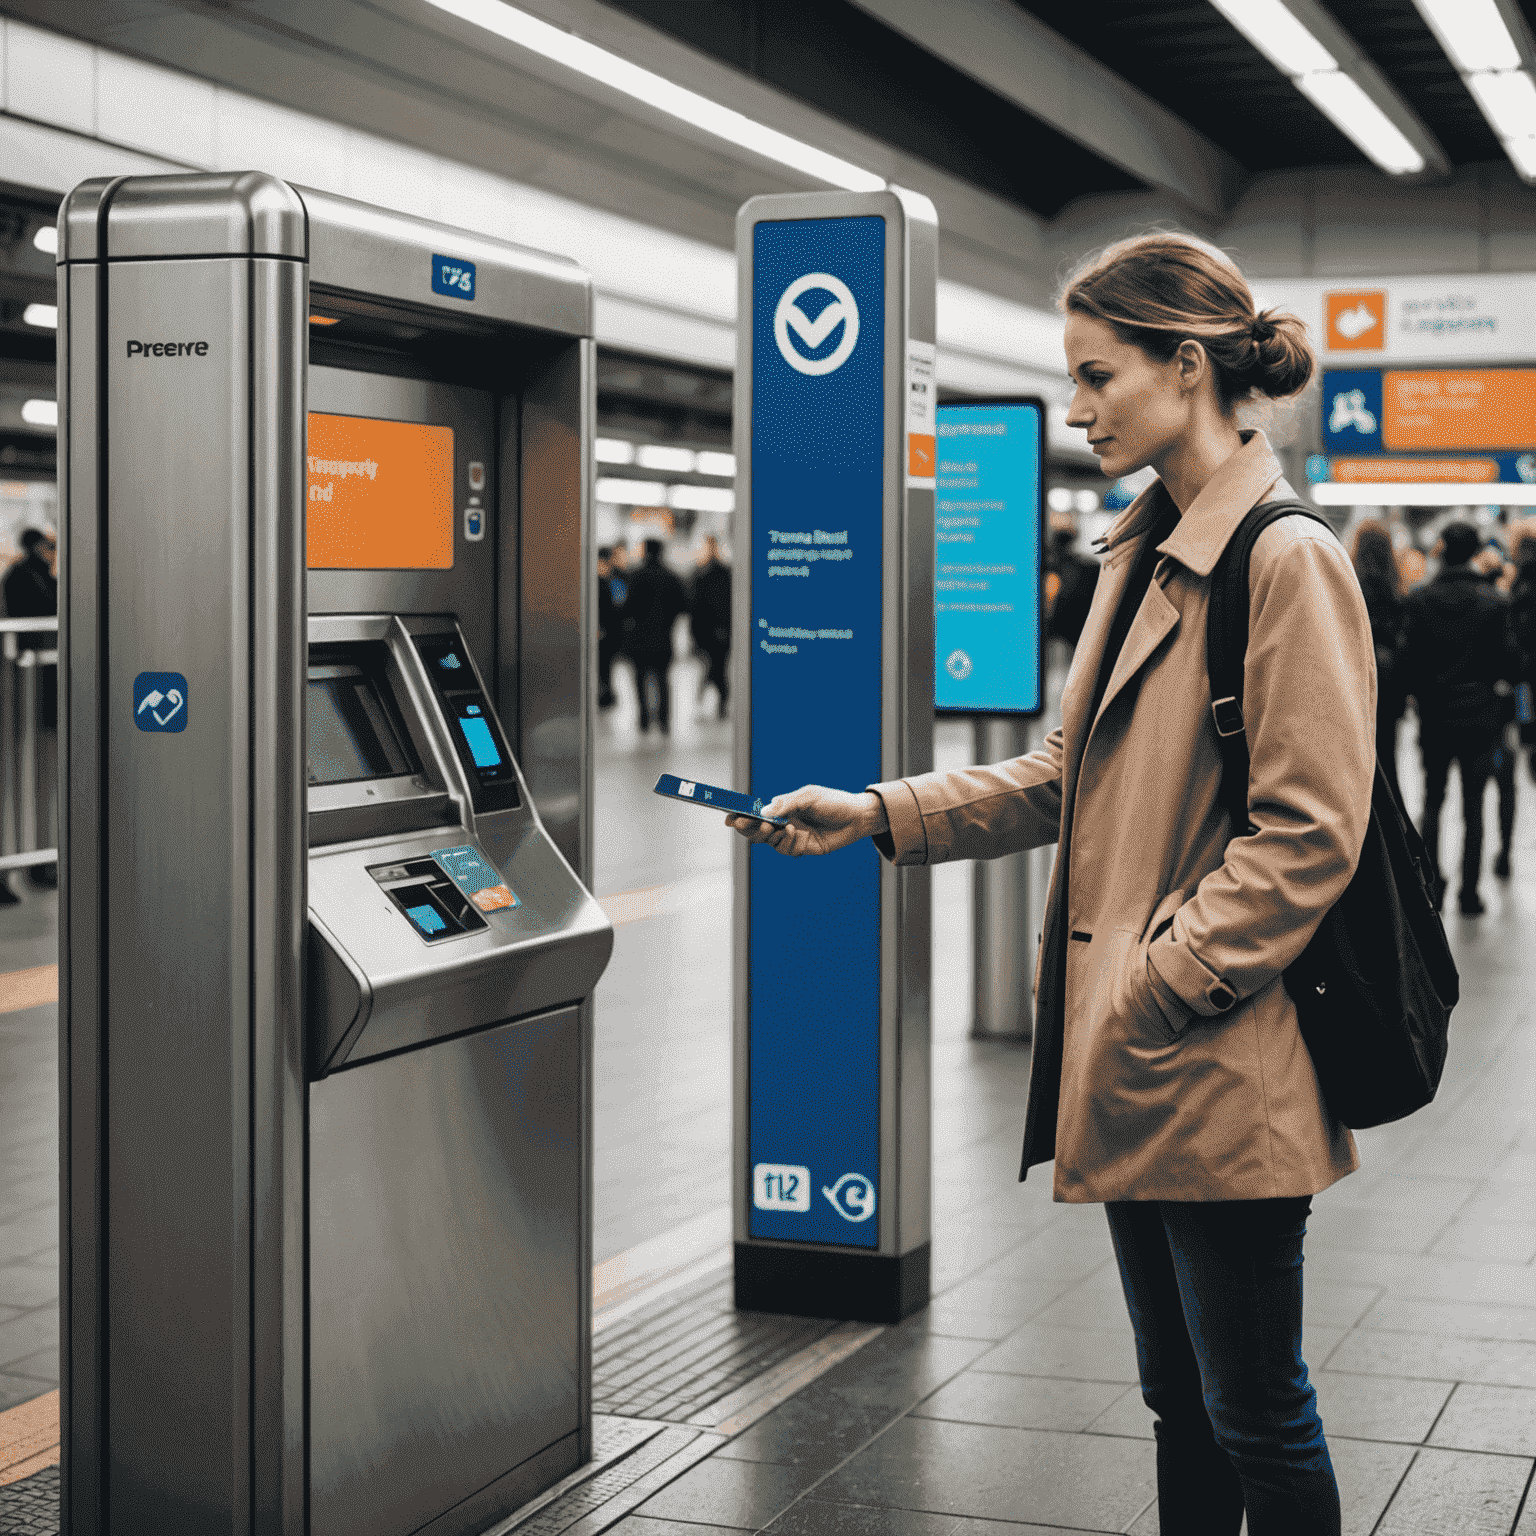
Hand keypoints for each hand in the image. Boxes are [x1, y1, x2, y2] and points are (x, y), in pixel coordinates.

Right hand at [726, 785, 887, 856]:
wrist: (856, 817)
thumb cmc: (832, 802)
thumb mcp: (809, 797)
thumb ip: (786, 804)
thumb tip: (764, 811)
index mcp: (781, 807)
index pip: (755, 813)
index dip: (740, 816)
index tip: (729, 817)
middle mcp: (783, 822)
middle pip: (756, 830)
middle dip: (749, 829)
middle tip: (748, 825)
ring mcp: (791, 836)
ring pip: (769, 842)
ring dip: (770, 836)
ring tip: (781, 828)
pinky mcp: (802, 848)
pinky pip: (786, 849)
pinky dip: (788, 842)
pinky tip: (797, 834)